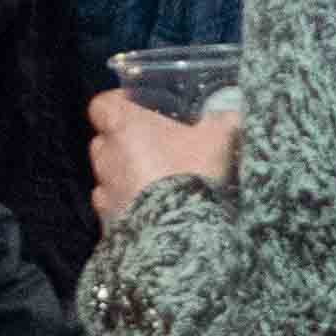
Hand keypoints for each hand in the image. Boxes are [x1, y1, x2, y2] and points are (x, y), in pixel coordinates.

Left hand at [86, 83, 239, 229]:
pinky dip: (126, 204)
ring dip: (123, 174)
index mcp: (125, 125)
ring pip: (108, 175)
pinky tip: (149, 207)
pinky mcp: (109, 220)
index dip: (117, 106)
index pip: (102, 106)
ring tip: (153, 181)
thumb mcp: (220, 137)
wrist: (182, 230)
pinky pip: (113, 206)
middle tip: (153, 145)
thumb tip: (233, 114)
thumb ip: (223, 120)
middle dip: (123, 142)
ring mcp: (106, 190)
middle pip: (106, 141)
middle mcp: (108, 155)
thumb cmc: (193, 173)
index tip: (137, 109)